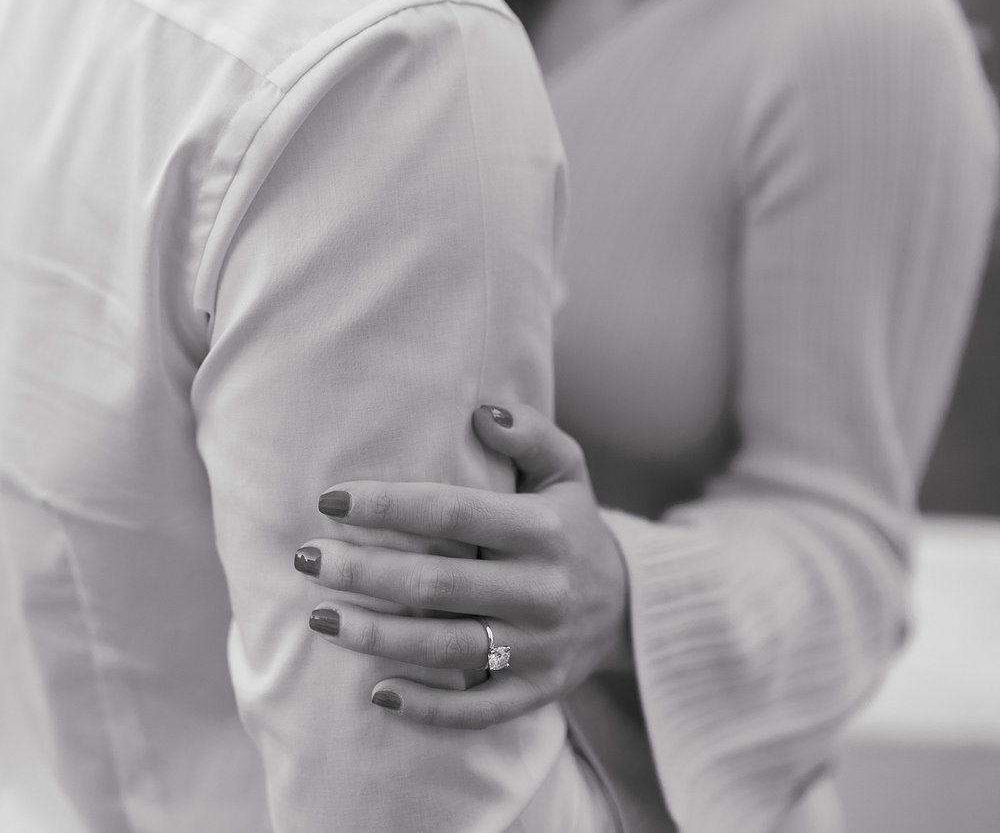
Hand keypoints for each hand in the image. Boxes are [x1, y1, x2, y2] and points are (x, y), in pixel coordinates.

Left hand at [294, 404, 630, 728]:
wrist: (626, 606)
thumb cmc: (572, 524)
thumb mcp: (566, 469)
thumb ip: (529, 434)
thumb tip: (479, 411)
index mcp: (543, 528)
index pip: (452, 512)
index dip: (388, 505)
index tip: (331, 499)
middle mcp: (541, 589)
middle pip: (435, 583)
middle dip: (363, 571)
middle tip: (305, 559)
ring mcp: (538, 647)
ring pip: (445, 649)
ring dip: (375, 636)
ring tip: (318, 617)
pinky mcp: (537, 692)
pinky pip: (477, 710)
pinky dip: (427, 708)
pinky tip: (376, 693)